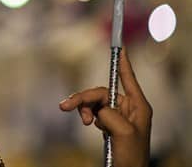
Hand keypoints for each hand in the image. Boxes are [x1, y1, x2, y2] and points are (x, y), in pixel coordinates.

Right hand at [59, 47, 151, 166]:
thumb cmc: (131, 158)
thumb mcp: (124, 133)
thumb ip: (109, 113)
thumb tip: (97, 108)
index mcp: (138, 106)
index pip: (128, 78)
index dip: (123, 63)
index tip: (121, 48)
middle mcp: (128, 108)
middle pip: (101, 91)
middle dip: (84, 98)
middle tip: (66, 106)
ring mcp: (117, 116)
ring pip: (94, 101)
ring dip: (83, 108)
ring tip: (82, 122)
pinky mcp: (107, 124)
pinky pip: (91, 111)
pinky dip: (85, 115)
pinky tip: (87, 124)